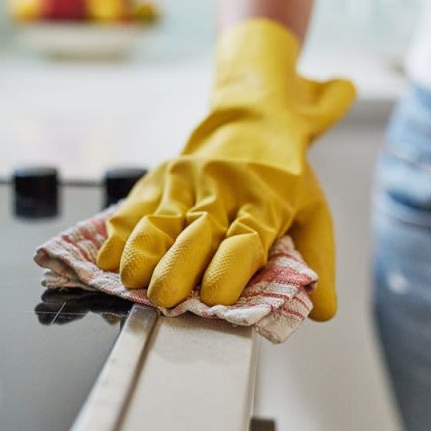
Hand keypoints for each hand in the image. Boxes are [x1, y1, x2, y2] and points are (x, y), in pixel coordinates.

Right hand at [96, 20, 355, 319]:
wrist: (252, 119)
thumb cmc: (283, 177)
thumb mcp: (313, 210)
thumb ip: (316, 261)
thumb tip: (322, 311)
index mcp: (264, 202)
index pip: (245, 239)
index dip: (229, 268)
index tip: (215, 296)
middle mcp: (222, 190)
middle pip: (196, 233)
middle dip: (177, 268)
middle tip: (165, 298)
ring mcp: (186, 182)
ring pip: (159, 221)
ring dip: (142, 252)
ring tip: (131, 282)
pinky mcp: (159, 178)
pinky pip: (134, 209)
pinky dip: (117, 235)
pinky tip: (107, 259)